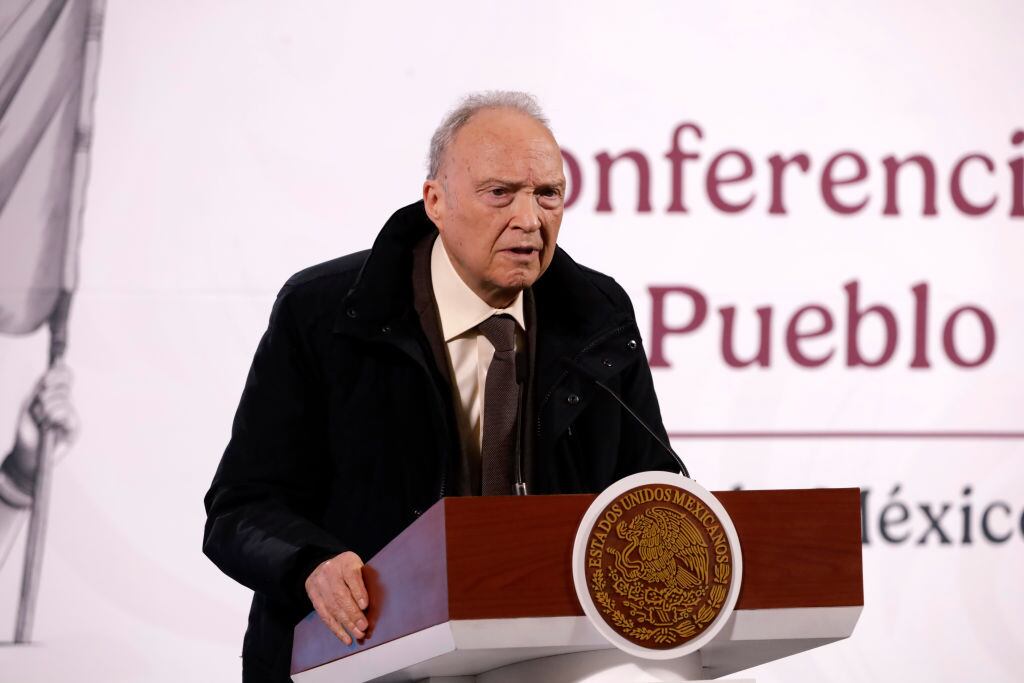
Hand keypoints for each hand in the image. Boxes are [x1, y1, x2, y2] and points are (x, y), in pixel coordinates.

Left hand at [9, 361, 78, 479]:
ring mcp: (72, 415)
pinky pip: (68, 412)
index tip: (45, 379)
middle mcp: (67, 403)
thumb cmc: (27, 431)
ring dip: (47, 407)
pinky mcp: (75, 427)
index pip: (66, 375)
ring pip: (65, 398)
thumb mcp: (29, 404)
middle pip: (65, 384)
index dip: (59, 372)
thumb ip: (41, 388)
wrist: (26, 454)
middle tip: (39, 404)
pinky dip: (55, 415)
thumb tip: (52, 371)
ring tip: (40, 419)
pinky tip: (48, 423)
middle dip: (48, 391)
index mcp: (57, 395)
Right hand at [304, 551, 369, 645]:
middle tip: (363, 627)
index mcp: (345, 562)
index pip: (352, 576)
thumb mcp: (358, 567)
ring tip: (358, 635)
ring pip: (332, 607)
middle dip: (353, 613)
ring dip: (346, 624)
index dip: (358, 591)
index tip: (365, 606)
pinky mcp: (314, 597)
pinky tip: (346, 638)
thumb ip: (365, 581)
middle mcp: (329, 572)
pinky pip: (325, 616)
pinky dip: (336, 629)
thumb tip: (374, 607)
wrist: (322, 565)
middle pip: (340, 595)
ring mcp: (319, 585)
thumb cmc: (348, 569)